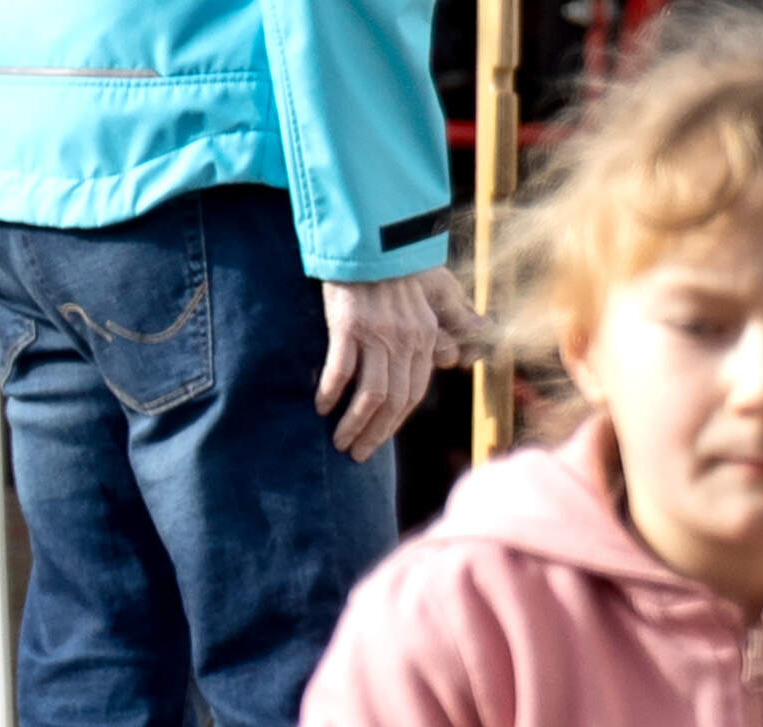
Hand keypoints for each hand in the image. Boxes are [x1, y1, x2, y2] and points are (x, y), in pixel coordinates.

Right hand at [317, 266, 487, 460]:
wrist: (367, 236)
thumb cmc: (390, 270)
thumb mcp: (420, 302)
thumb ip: (423, 335)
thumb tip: (441, 363)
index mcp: (424, 339)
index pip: (413, 394)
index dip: (395, 422)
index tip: (378, 438)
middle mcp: (406, 341)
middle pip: (394, 402)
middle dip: (375, 434)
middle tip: (357, 453)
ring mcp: (378, 334)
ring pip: (370, 395)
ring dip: (354, 423)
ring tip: (339, 441)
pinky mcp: (350, 325)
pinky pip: (341, 370)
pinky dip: (331, 393)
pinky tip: (321, 407)